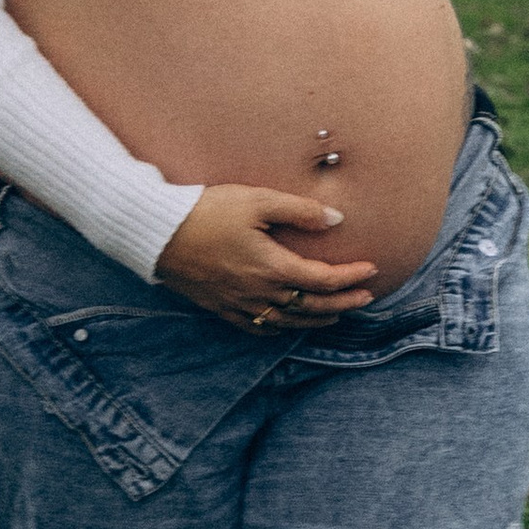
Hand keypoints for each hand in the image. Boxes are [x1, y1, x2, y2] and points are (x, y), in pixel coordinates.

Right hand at [155, 184, 377, 327]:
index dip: (351, 277)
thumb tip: (336, 219)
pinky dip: (278, 328)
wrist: (156, 233)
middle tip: (366, 297)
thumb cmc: (207, 211)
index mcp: (272, 267)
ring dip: (316, 319)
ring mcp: (238, 304)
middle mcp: (258, 292)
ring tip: (336, 313)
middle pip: (311, 306)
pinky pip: (256, 327)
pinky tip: (286, 324)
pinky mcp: (219, 307)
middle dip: (343, 303)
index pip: (323, 280)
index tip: (371, 270)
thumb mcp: (257, 200)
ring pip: (287, 321)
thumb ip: (299, 210)